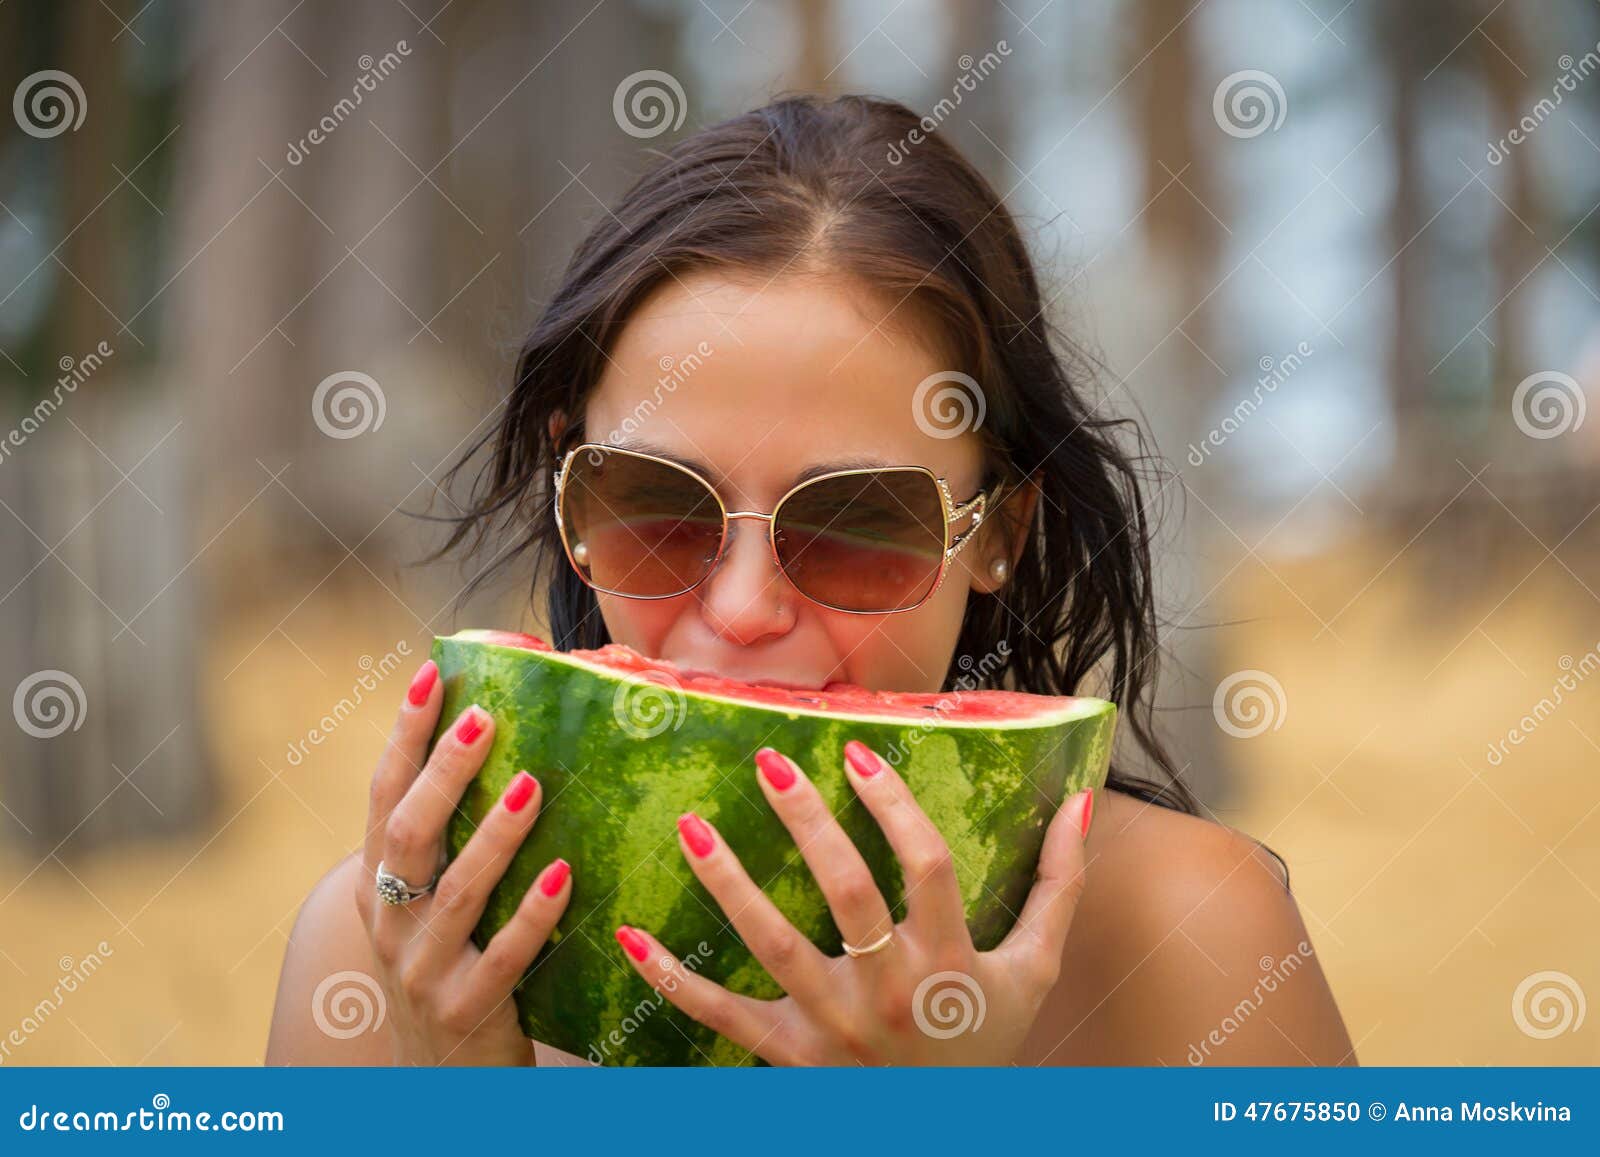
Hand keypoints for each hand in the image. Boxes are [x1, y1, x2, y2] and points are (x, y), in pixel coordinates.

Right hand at [354, 658, 572, 1065]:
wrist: (444, 1076)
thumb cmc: (450, 963)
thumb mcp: (430, 900)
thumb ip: (450, 836)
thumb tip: (500, 736)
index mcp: (376, 881)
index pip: (383, 795)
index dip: (404, 735)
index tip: (432, 673)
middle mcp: (388, 920)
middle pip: (408, 834)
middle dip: (444, 773)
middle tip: (484, 719)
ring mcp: (421, 968)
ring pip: (456, 892)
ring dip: (494, 836)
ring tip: (532, 785)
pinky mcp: (464, 1010)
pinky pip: (502, 958)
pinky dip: (533, 916)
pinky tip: (566, 877)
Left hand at [612, 739, 1092, 1065]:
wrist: (947, 1130)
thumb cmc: (986, 1039)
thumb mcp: (1036, 970)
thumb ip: (1060, 888)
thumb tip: (1081, 805)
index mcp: (948, 961)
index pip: (924, 867)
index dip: (893, 806)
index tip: (857, 753)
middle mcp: (888, 990)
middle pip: (846, 893)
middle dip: (806, 822)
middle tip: (769, 761)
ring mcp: (833, 1026)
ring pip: (775, 946)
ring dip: (730, 884)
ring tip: (691, 825)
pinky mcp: (788, 1056)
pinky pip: (721, 1015)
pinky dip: (672, 979)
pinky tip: (629, 933)